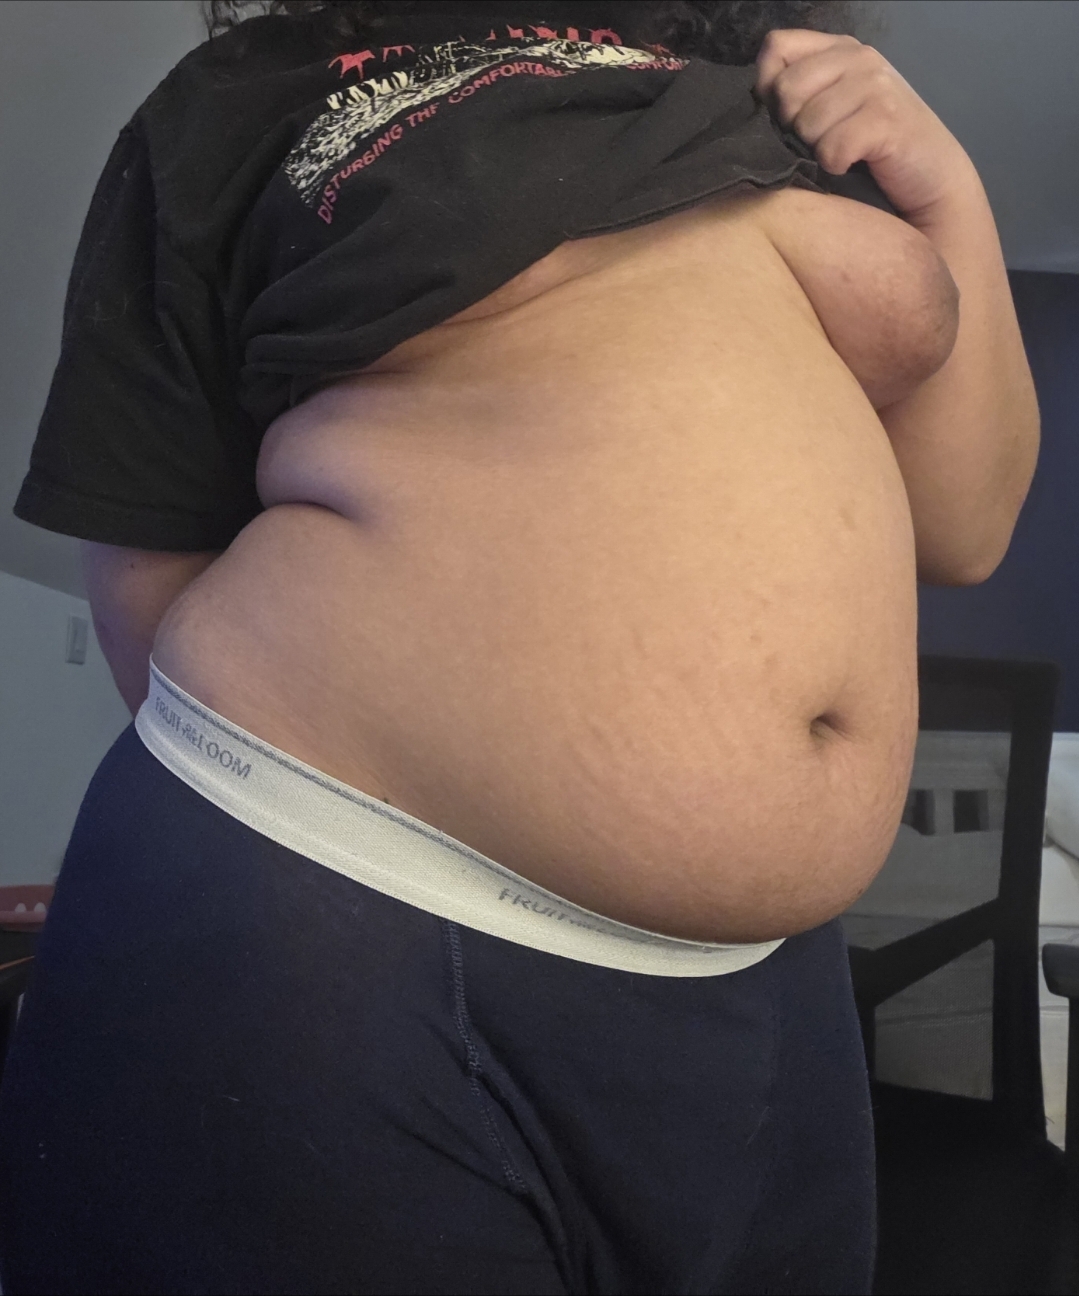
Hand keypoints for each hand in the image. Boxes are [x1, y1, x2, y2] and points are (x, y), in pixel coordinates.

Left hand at [753, 29, 977, 222]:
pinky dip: (836, 167)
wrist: (931, 177)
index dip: (770, 89)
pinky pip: (831, 149)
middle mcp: (857, 57)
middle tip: (822, 141)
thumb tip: (758, 94)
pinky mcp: (886, 118)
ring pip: (806, 123)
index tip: (789, 117)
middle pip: (785, 89)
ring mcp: (875, 84)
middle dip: (794, 127)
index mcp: (839, 49)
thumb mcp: (832, 110)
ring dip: (817, 151)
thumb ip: (797, 92)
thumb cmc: (874, 148)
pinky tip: (855, 164)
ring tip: (843, 152)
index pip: (776, 47)